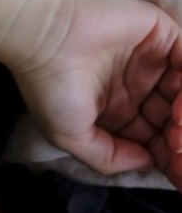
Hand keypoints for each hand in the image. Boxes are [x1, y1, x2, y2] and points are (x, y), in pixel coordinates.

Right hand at [11, 0, 181, 190]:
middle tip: (179, 154)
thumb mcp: (69, 136)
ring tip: (176, 133)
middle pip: (174, 120)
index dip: (167, 159)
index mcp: (115, 110)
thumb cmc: (49, 84)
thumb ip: (107, 157)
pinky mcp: (162, 36)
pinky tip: (179, 109)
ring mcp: (152, 61)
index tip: (177, 176)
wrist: (44, 36)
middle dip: (180, 143)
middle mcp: (136, 87)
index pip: (154, 139)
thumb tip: (146, 161)